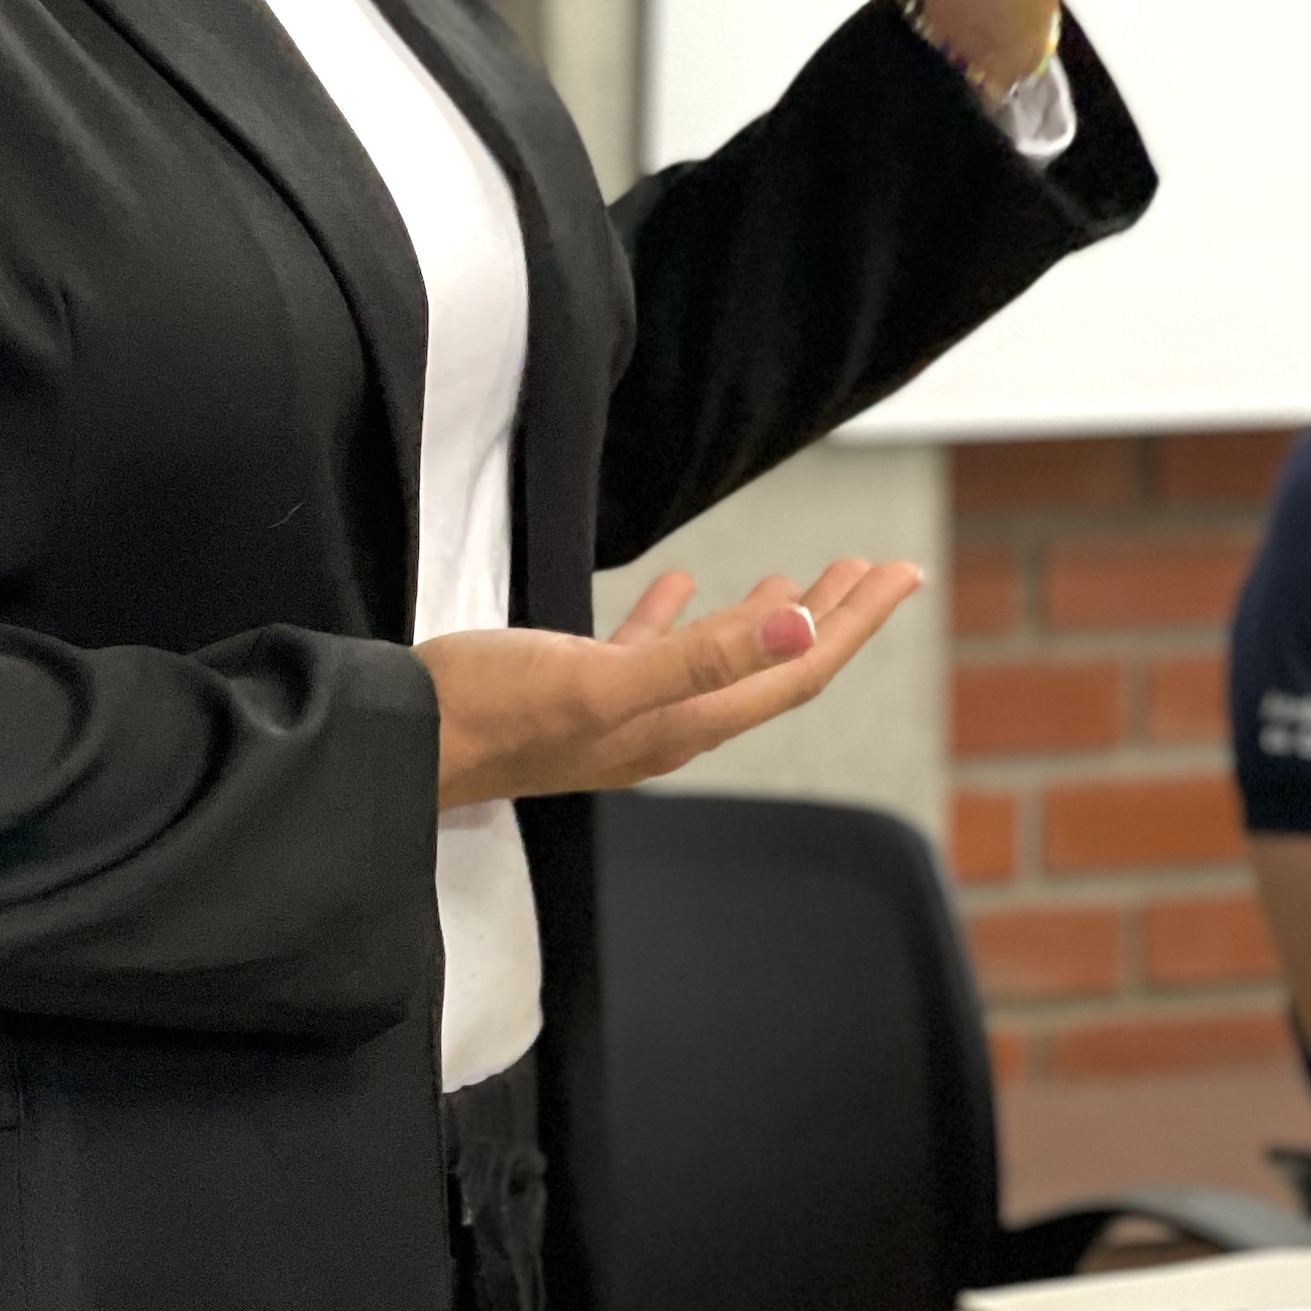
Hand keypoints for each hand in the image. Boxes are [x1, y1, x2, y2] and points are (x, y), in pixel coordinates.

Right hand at [417, 558, 923, 808]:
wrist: (408, 741)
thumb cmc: (495, 711)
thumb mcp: (600, 679)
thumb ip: (699, 655)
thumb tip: (802, 628)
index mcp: (685, 725)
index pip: (796, 672)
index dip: (855, 622)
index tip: (903, 573)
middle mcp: (668, 725)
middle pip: (774, 668)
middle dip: (833, 618)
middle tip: (878, 568)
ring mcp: (625, 711)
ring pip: (720, 660)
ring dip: (767, 619)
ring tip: (804, 578)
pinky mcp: (579, 690)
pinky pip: (651, 650)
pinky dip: (679, 616)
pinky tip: (681, 582)